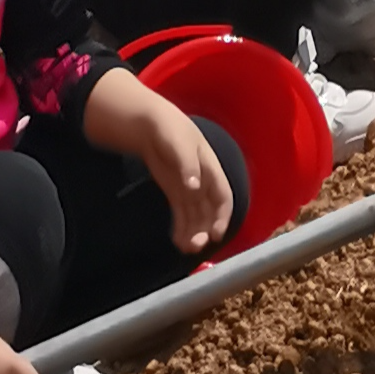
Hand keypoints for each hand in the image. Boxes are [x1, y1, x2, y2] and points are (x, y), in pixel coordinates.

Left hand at [129, 103, 233, 255]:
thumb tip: (195, 187)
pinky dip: (181, 228)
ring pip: (196, 216)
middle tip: (195, 246)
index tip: (216, 234)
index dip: (223, 217)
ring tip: (185, 248)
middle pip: (210, 212)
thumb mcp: (180, 144)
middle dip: (205, 230)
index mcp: (211, 169)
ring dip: (193, 233)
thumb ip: (188, 166)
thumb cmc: (171, 130)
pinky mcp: (175, 193)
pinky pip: (182, 214)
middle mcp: (204, 183)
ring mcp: (189, 189)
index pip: (223, 198)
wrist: (151, 125)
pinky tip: (177, 241)